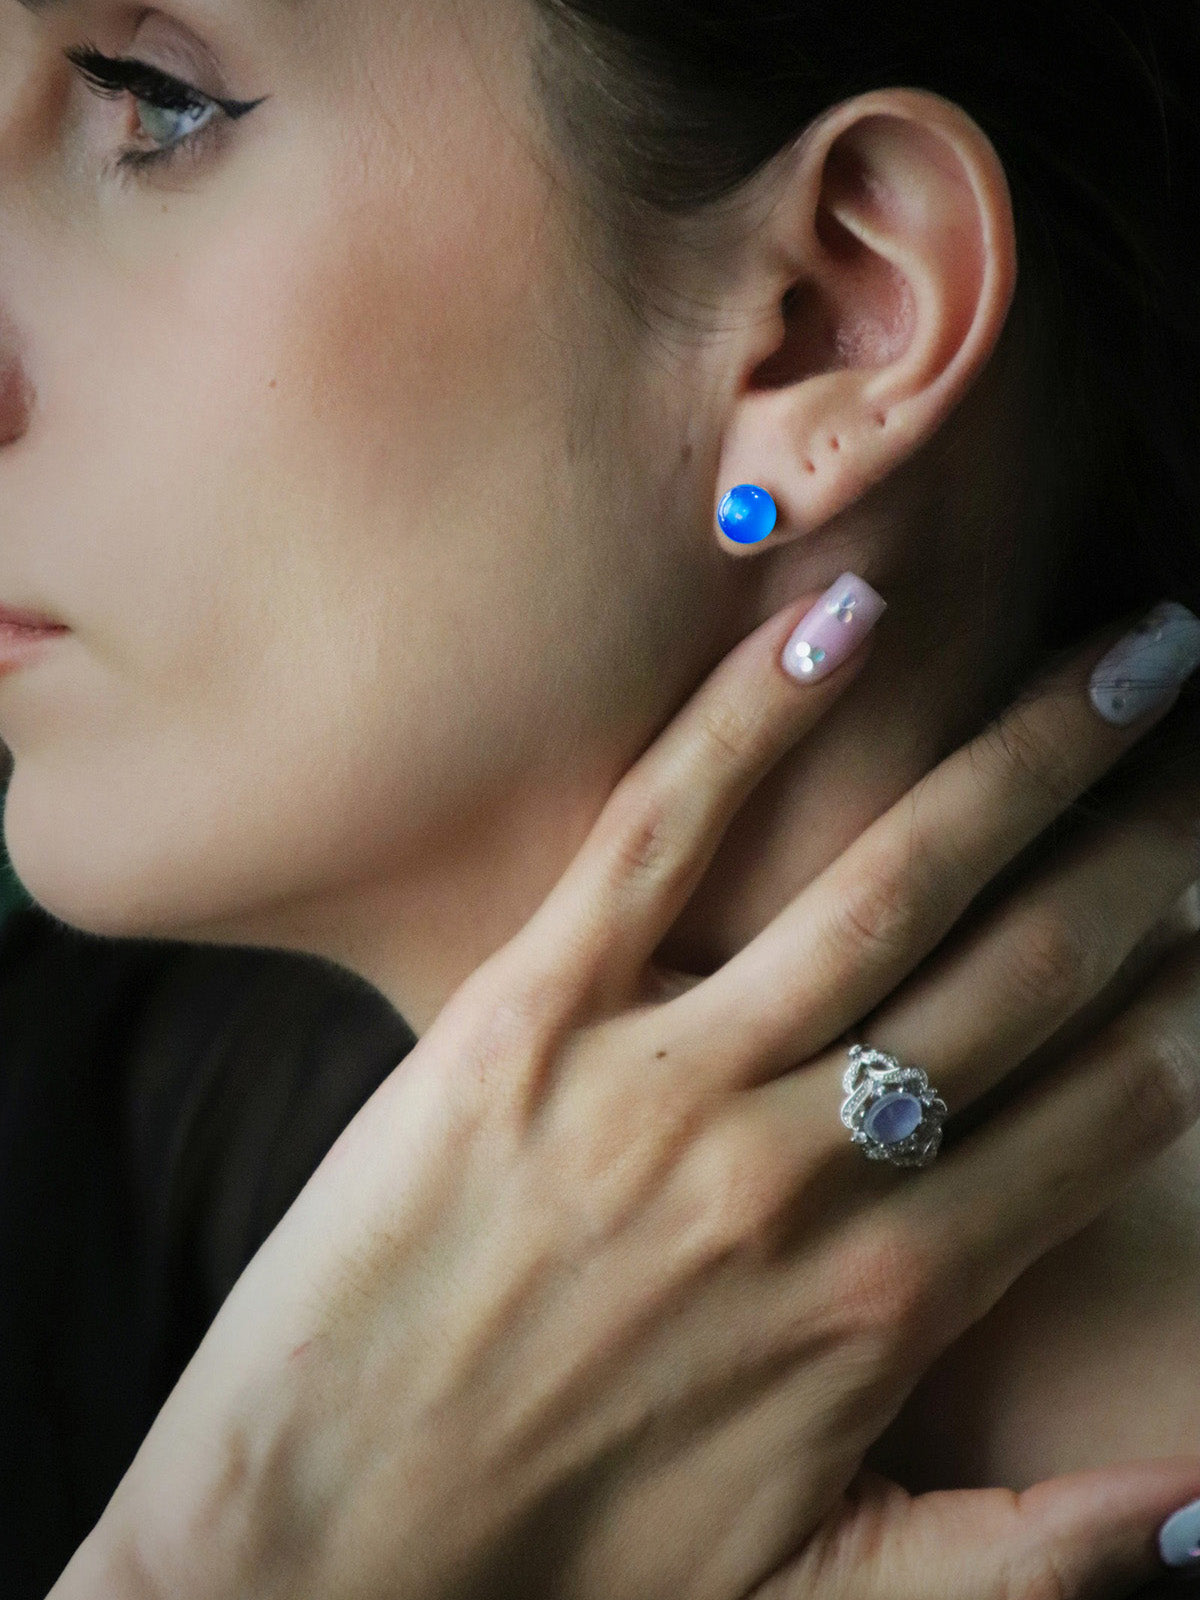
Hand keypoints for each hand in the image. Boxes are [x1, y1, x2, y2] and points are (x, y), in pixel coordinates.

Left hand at [64, 593, 1199, 1599]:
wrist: (315, 1558)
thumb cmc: (576, 1579)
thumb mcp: (829, 1595)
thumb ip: (1034, 1556)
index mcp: (893, 1301)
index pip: (1107, 1104)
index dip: (1184, 990)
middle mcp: (800, 1170)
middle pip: (1030, 963)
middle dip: (1148, 835)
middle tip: (1197, 716)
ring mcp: (658, 1078)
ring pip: (885, 882)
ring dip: (1025, 752)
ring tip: (1124, 651)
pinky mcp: (520, 1015)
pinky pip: (659, 837)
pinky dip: (755, 719)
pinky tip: (851, 616)